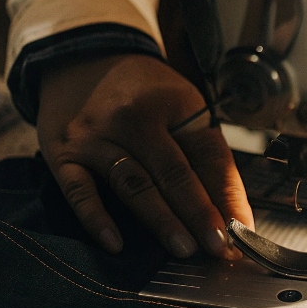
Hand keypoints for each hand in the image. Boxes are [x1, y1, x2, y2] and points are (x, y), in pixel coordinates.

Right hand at [37, 54, 253, 258]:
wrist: (81, 58)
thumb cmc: (142, 93)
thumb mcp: (183, 108)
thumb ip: (205, 157)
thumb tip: (232, 214)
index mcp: (177, 106)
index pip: (210, 157)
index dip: (229, 196)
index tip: (242, 230)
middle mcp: (136, 119)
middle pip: (174, 173)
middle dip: (200, 214)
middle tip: (218, 246)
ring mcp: (97, 136)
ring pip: (134, 184)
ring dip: (161, 220)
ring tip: (184, 249)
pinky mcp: (64, 153)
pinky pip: (80, 190)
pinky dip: (97, 219)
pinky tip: (116, 243)